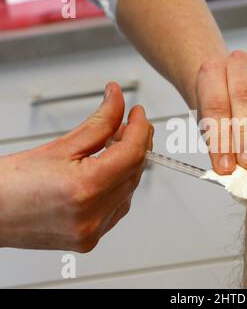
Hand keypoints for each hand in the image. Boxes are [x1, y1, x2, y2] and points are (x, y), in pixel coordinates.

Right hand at [0, 83, 153, 252]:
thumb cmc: (8, 185)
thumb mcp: (58, 146)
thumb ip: (98, 123)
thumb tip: (117, 100)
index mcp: (84, 190)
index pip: (132, 154)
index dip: (140, 129)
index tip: (138, 113)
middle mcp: (92, 216)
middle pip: (134, 172)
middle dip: (136, 144)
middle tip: (128, 124)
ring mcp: (92, 232)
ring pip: (129, 190)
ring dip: (129, 165)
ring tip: (115, 144)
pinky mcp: (89, 239)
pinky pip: (118, 207)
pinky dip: (119, 185)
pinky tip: (110, 170)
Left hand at [196, 50, 246, 173]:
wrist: (235, 88)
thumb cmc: (223, 109)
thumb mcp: (212, 126)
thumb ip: (221, 146)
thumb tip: (233, 171)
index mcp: (213, 72)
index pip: (215, 105)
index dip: (221, 138)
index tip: (226, 165)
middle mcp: (240, 63)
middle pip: (244, 93)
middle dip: (246, 133)